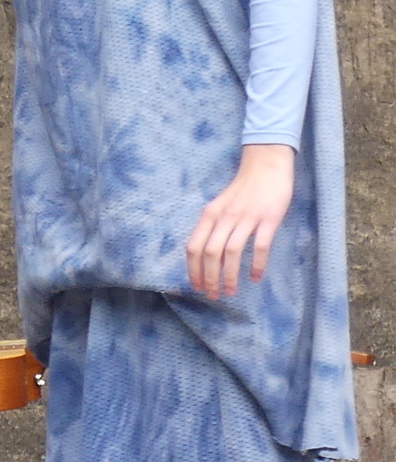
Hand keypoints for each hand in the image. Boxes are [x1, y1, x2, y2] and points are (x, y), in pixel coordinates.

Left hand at [186, 143, 295, 297]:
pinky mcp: (268, 219)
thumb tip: (204, 255)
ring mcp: (246, 218)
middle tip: (213, 295)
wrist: (266, 166)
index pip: (194, 247)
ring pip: (231, 252)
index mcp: (209, 215)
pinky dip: (256, 264)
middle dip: (209, 278)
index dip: (193, 269)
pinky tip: (255, 278)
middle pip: (210, 253)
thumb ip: (212, 227)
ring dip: (229, 276)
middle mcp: (224, 217)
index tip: (196, 286)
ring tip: (231, 292)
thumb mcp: (220, 206)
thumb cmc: (243, 190)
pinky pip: (260, 246)